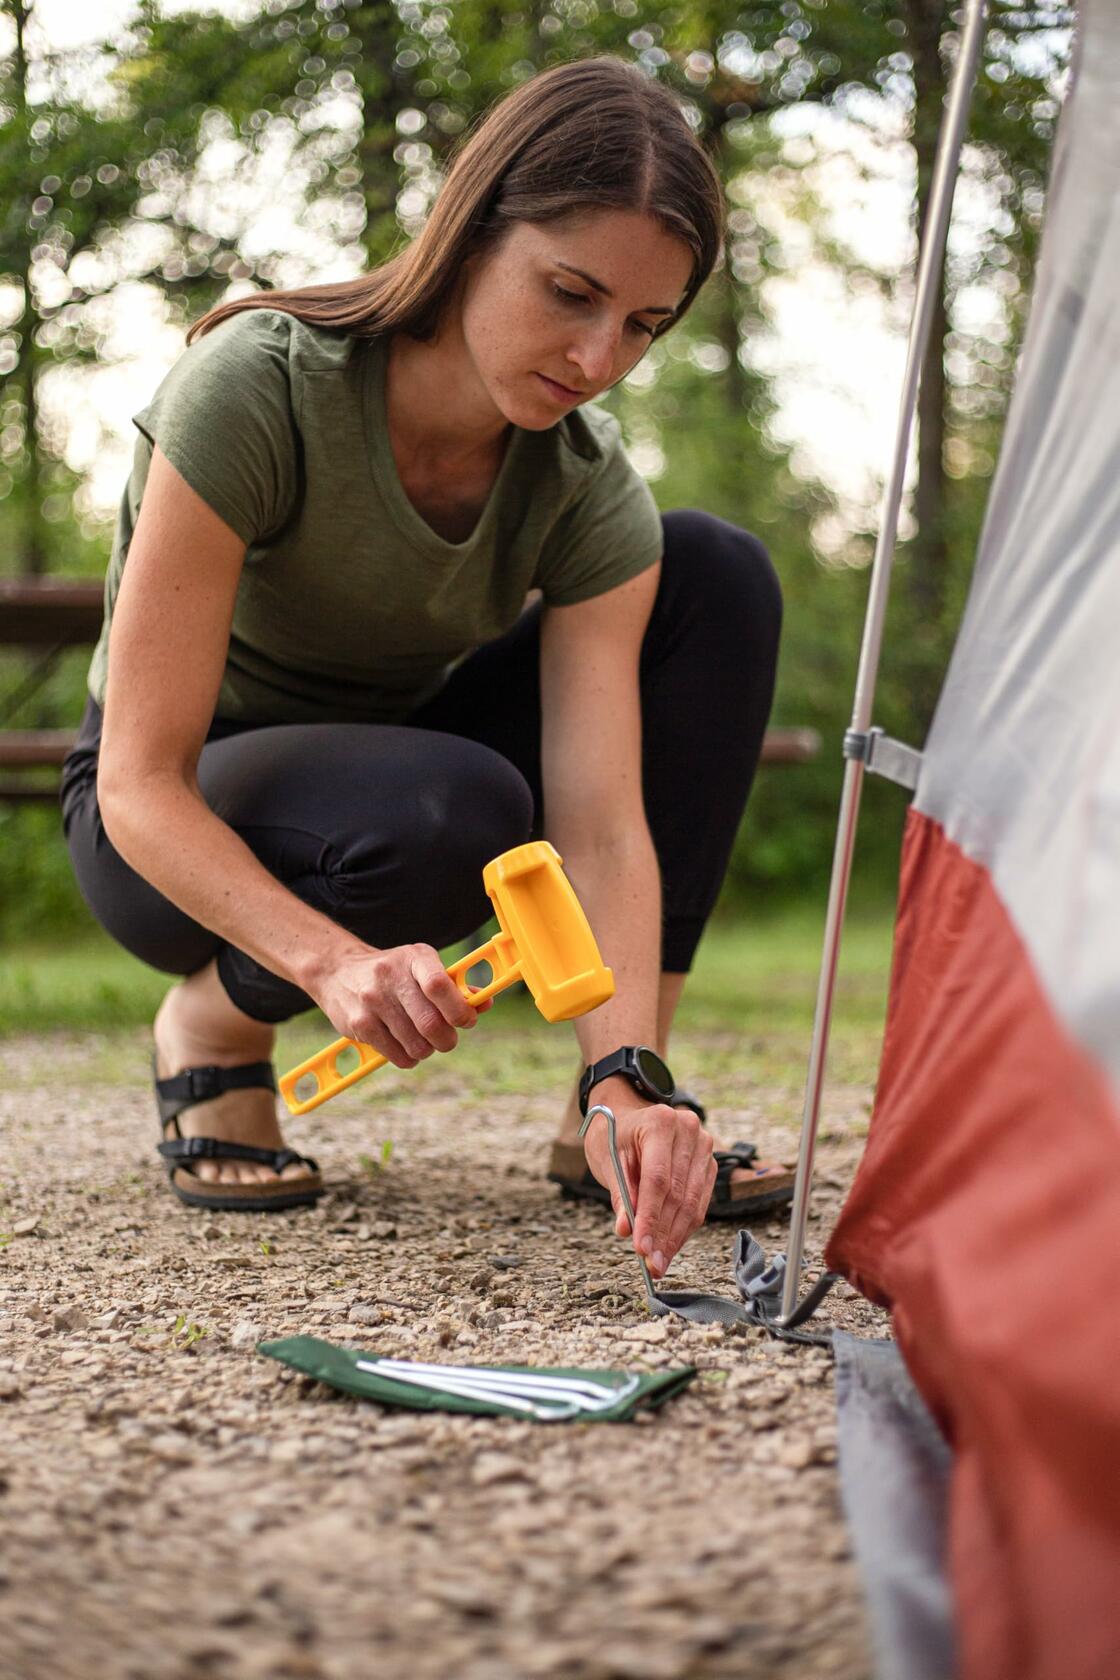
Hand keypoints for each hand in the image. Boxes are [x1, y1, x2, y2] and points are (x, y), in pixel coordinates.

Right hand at [312, 941, 489, 1068]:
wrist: (337, 971)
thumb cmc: (392, 972)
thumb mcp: (421, 965)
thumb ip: (453, 985)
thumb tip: (485, 1003)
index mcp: (414, 958)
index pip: (440, 986)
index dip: (459, 1010)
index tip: (466, 1020)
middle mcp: (391, 977)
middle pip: (431, 1023)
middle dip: (447, 1039)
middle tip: (446, 1038)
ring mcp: (372, 1001)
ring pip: (417, 1045)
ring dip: (428, 1050)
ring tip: (422, 1039)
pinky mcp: (359, 1024)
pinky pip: (398, 1056)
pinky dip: (409, 1058)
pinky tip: (403, 1044)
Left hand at [582, 1098, 716, 1279]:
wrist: (629, 1115)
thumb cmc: (614, 1135)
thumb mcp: (607, 1159)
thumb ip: (620, 1195)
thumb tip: (626, 1231)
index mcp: (660, 1122)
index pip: (658, 1180)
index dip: (650, 1218)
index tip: (641, 1248)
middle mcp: (688, 1130)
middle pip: (678, 1194)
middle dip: (664, 1234)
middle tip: (651, 1265)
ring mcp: (703, 1146)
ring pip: (693, 1203)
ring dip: (676, 1237)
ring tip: (660, 1263)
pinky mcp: (709, 1163)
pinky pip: (700, 1202)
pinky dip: (684, 1228)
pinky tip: (670, 1246)